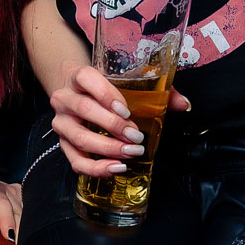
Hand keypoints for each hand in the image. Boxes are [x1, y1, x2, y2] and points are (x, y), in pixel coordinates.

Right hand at [49, 60, 190, 177]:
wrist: (74, 92)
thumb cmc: (103, 88)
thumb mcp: (123, 81)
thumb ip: (155, 90)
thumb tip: (183, 104)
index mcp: (78, 76)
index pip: (87, 78)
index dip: (106, 94)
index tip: (127, 110)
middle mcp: (65, 98)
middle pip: (84, 109)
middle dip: (113, 126)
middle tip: (137, 137)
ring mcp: (61, 122)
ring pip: (79, 137)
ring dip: (107, 148)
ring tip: (131, 153)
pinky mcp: (63, 144)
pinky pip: (76, 161)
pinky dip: (96, 167)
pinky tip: (116, 167)